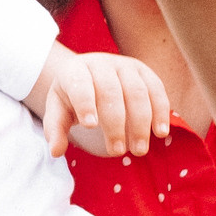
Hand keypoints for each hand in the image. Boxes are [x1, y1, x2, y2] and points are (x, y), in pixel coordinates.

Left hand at [42, 48, 172, 158]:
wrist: (89, 74)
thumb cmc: (71, 98)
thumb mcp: (58, 110)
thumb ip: (55, 129)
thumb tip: (55, 151)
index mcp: (75, 71)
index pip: (80, 85)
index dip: (86, 103)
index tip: (90, 126)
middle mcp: (101, 64)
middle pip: (111, 92)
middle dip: (115, 124)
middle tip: (117, 151)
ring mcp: (125, 65)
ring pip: (137, 91)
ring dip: (141, 122)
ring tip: (139, 149)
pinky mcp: (144, 71)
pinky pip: (156, 89)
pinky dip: (160, 111)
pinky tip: (160, 132)